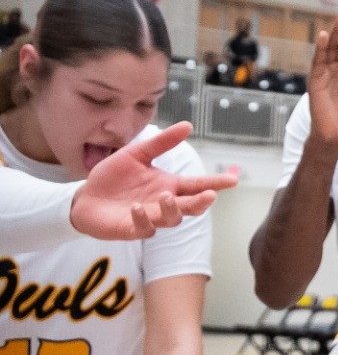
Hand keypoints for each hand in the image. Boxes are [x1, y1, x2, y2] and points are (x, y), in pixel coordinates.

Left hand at [70, 122, 237, 239]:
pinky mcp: (131, 229)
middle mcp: (164, 203)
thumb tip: (188, 125)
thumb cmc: (113, 177)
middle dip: (201, 202)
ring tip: (165, 195)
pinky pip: (144, 229)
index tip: (233, 179)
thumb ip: (162, 142)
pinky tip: (135, 208)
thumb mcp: (136, 154)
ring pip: (172, 220)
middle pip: (191, 206)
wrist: (85, 197)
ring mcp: (150, 218)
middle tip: (209, 195)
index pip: (197, 185)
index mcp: (169, 185)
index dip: (216, 183)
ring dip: (171, 209)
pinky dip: (143, 219)